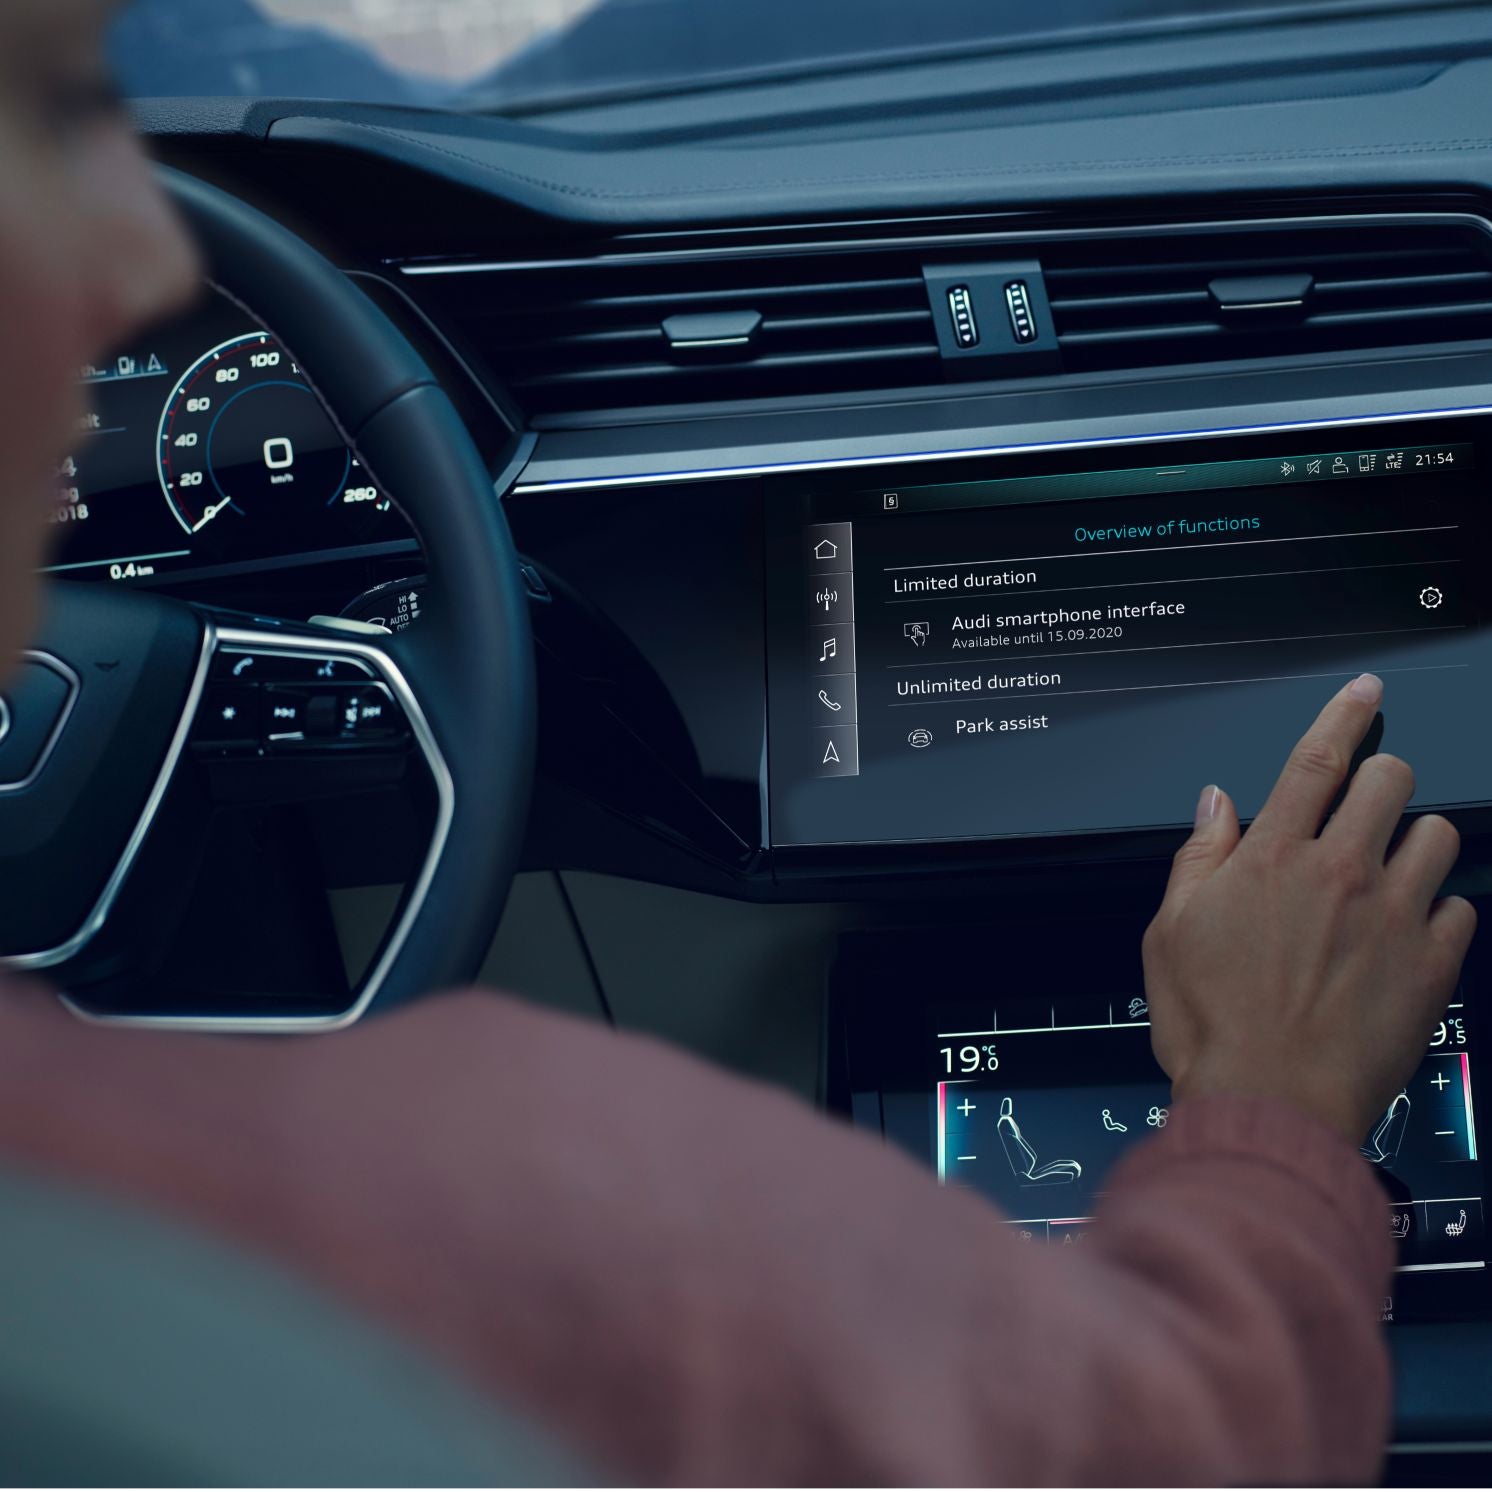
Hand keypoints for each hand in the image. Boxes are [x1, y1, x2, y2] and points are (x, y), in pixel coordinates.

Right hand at [1142, 673, 1476, 1143]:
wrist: (1268, 1103)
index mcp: (1272, 858)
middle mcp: (1340, 873)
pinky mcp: (1430, 967)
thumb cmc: (1211, 1024)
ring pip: (1438, 836)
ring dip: (1415, 842)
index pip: (1317, 760)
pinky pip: (1460, 910)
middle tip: (1367, 805)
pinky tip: (1409, 934)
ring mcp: (1393, 917)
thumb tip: (1217, 805)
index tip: (1366, 690)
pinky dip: (1439, 912)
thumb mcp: (1170, 932)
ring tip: (1391, 872)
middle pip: (1390, 781)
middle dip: (1384, 778)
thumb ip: (1200, 858)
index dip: (1345, 715)